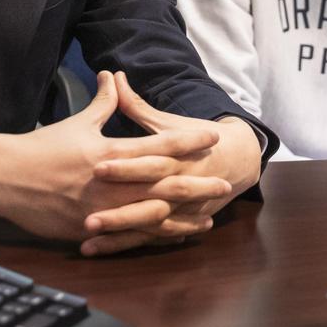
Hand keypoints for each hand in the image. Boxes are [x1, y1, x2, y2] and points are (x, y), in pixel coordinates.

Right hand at [0, 71, 231, 254]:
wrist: (5, 178)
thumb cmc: (42, 147)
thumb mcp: (77, 123)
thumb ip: (103, 103)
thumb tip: (114, 76)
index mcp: (110, 152)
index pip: (157, 145)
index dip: (187, 141)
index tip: (213, 136)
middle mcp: (111, 182)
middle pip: (164, 184)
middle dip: (197, 183)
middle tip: (226, 182)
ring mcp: (103, 209)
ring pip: (152, 215)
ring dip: (184, 215)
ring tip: (210, 215)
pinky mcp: (91, 230)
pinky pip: (130, 236)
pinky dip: (155, 237)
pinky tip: (175, 237)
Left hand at [78, 72, 263, 255]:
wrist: (238, 160)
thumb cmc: (198, 137)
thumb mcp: (168, 121)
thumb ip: (136, 104)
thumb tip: (112, 76)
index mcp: (176, 157)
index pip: (150, 162)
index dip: (126, 166)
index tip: (97, 168)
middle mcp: (179, 185)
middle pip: (150, 199)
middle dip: (120, 210)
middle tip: (88, 216)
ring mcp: (180, 208)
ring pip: (149, 225)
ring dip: (119, 234)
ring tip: (88, 238)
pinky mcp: (177, 223)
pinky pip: (151, 238)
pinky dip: (128, 245)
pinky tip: (98, 250)